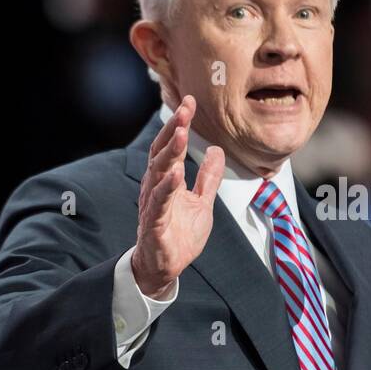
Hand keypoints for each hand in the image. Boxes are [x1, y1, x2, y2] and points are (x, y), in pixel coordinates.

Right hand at [131, 96, 225, 296]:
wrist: (166, 268)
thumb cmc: (179, 235)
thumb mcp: (202, 203)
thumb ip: (208, 178)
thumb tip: (216, 151)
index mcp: (167, 180)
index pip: (171, 146)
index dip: (179, 123)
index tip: (190, 102)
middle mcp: (157, 187)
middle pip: (162, 152)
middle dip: (172, 128)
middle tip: (184, 108)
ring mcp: (154, 204)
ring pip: (158, 172)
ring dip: (170, 152)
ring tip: (181, 132)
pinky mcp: (155, 223)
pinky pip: (160, 202)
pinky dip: (168, 187)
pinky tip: (177, 173)